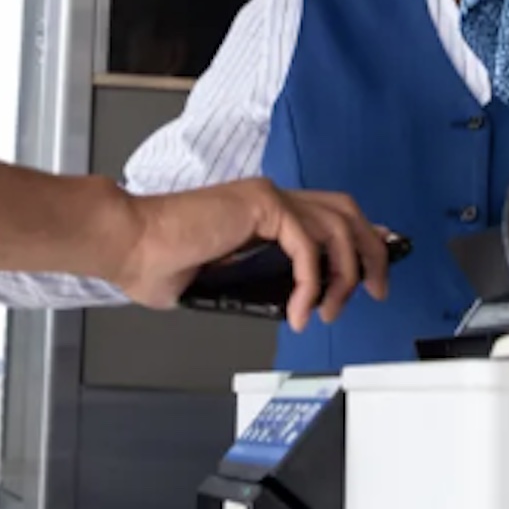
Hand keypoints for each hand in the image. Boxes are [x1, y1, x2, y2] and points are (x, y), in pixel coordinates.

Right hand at [107, 179, 390, 331]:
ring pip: (336, 228)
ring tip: (328, 312)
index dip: (359, 236)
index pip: (328, 212)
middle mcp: (270, 197)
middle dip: (372, 252)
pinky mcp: (261, 206)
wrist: (129, 244)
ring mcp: (267, 198)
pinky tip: (298, 311)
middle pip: (346, 212)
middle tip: (378, 290)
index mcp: (261, 208)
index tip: (375, 266)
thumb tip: (281, 306)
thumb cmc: (158, 262)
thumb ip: (254, 284)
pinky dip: (311, 284)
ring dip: (344, 276)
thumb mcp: (222, 280)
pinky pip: (307, 247)